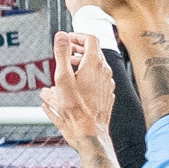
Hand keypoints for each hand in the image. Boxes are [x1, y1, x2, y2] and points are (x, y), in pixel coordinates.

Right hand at [39, 30, 116, 149]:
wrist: (89, 132)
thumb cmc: (75, 108)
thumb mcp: (62, 78)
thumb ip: (62, 53)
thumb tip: (61, 35)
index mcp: (94, 64)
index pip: (90, 39)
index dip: (76, 36)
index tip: (65, 40)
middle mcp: (104, 72)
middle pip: (93, 52)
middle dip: (76, 51)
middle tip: (63, 56)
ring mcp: (107, 84)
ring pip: (94, 68)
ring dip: (79, 66)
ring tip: (64, 74)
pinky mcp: (106, 95)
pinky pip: (96, 81)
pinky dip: (84, 79)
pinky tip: (73, 89)